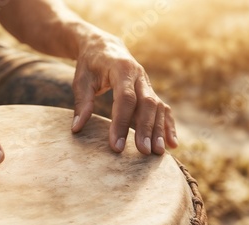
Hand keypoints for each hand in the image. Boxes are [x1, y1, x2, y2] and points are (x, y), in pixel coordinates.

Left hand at [71, 30, 177, 154]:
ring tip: (158, 153)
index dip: (121, 123)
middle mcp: (139, 75)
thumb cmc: (89, 65)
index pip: (125, 98)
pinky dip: (168, 126)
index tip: (116, 145)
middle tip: (143, 152)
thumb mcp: (81, 80)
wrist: (104, 46)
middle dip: (146, 129)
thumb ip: (82, 103)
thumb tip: (77, 129)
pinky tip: (172, 144)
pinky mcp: (150, 91)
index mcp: (121, 69)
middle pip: (147, 103)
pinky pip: (163, 109)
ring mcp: (147, 83)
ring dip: (159, 130)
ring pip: (158, 107)